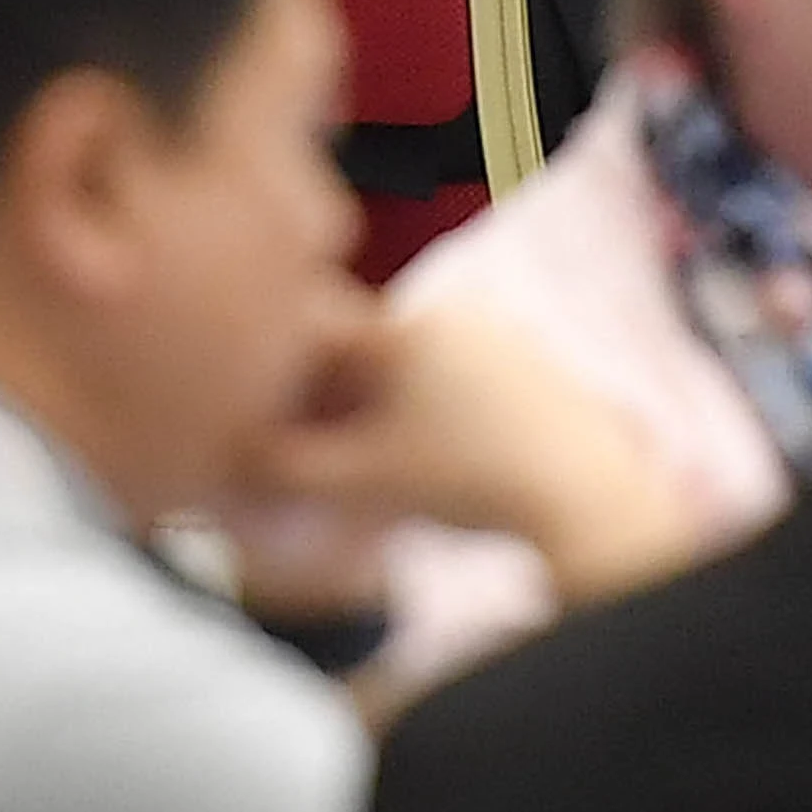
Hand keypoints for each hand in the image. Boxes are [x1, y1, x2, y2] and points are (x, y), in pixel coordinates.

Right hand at [250, 295, 706, 611]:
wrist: (584, 498)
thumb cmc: (473, 483)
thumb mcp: (358, 483)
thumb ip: (281, 467)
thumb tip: (227, 455)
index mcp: (405, 327)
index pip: (310, 335)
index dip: (273, 378)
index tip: (259, 419)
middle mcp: (450, 314)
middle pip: (356, 350)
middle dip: (324, 399)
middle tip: (307, 454)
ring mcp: (495, 336)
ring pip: (403, 365)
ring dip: (372, 408)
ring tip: (366, 466)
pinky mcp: (528, 365)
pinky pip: (448, 377)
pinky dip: (421, 411)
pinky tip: (422, 460)